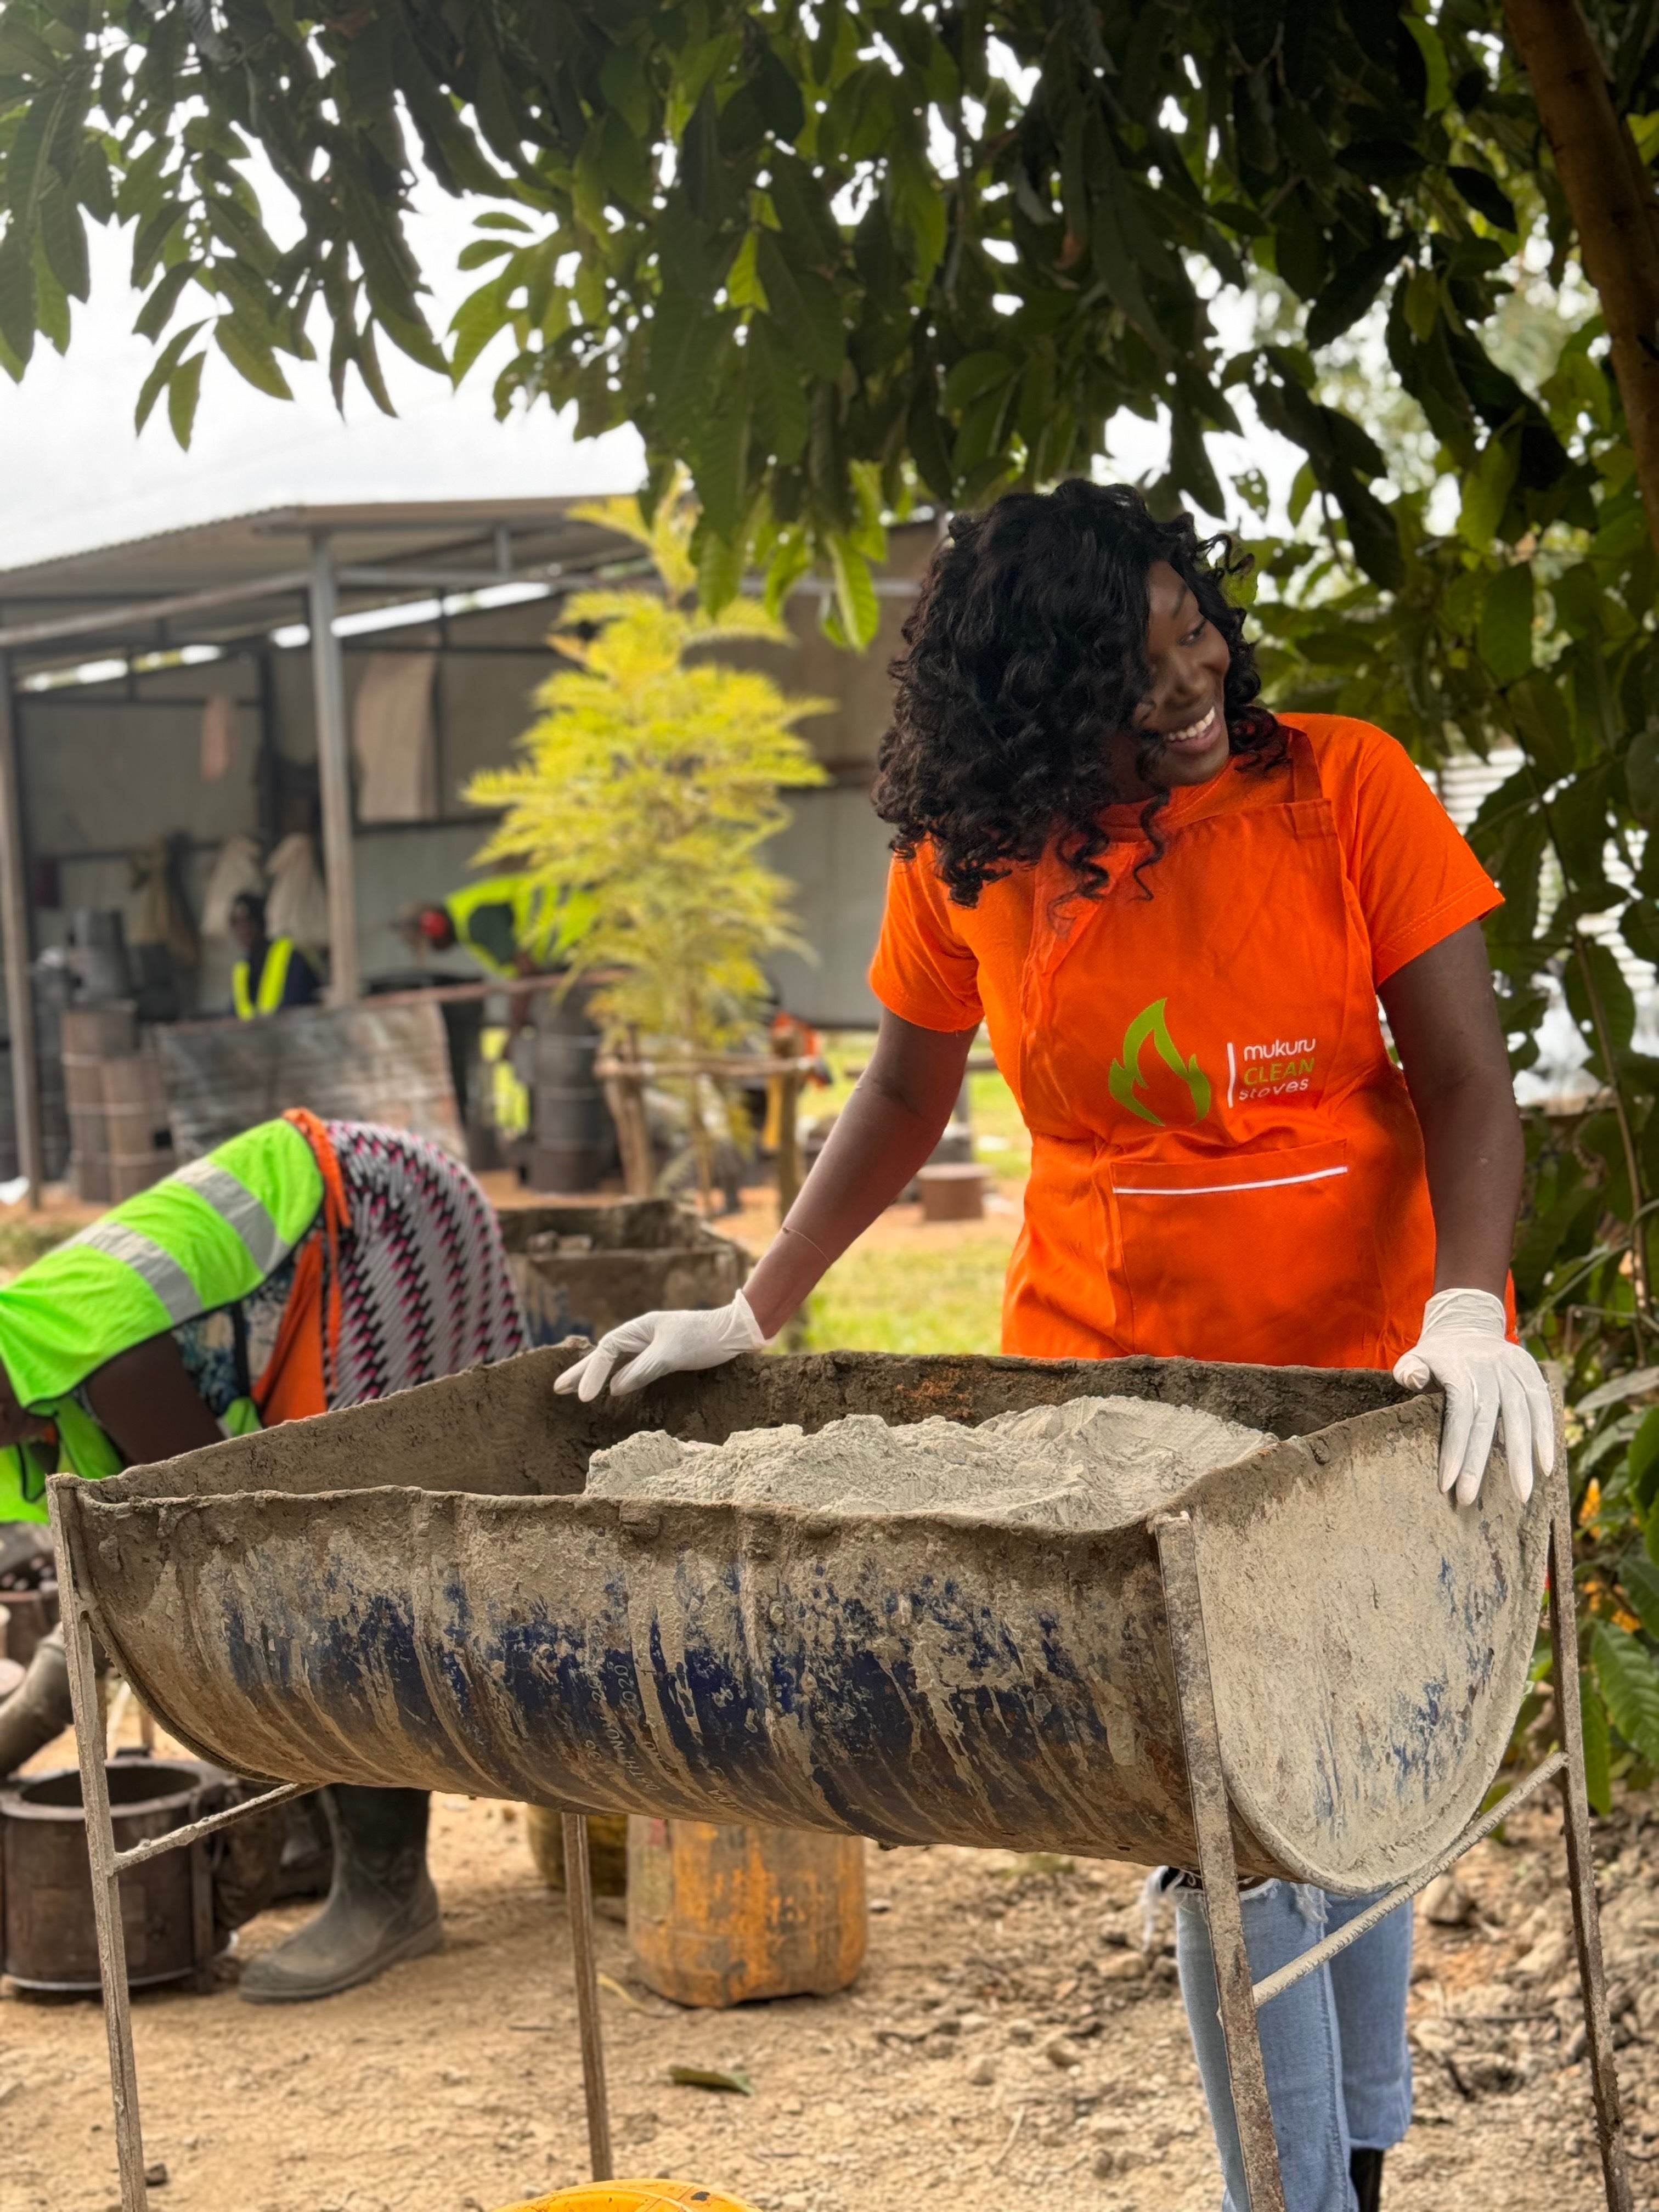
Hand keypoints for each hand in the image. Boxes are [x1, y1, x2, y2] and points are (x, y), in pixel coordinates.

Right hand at [553, 1290, 765, 1401]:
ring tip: (573, 1391)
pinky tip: (610, 1389)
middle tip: (556, 1389)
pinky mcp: (663, 1358)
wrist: (734, 1333)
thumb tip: (615, 1389)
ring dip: (596, 1376)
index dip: (591, 1374)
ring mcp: (651, 1346)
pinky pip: (632, 1369)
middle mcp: (641, 1335)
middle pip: (604, 1354)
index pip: (607, 1351)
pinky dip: (617, 1379)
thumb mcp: (671, 1355)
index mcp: (639, 1328)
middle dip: (581, 1371)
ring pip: (616, 1363)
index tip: (583, 1398)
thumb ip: (642, 1371)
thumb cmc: (704, 1339)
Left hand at [1393, 1288, 1553, 1505]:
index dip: (1455, 1448)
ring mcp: (1513, 1369)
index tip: (1448, 1484)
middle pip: (1488, 1419)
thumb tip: (1413, 1379)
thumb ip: (1409, 1369)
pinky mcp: (1531, 1372)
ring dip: (1522, 1456)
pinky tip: (1546, 1467)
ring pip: (1521, 1414)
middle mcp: (1488, 1368)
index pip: (1459, 1412)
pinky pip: (1543, 1405)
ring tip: (1521, 1495)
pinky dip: (1546, 1435)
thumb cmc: (1436, 1355)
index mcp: (1458, 1367)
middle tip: (1473, 1499)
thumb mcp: (1414, 1356)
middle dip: (1480, 1462)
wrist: (1468, 1324)